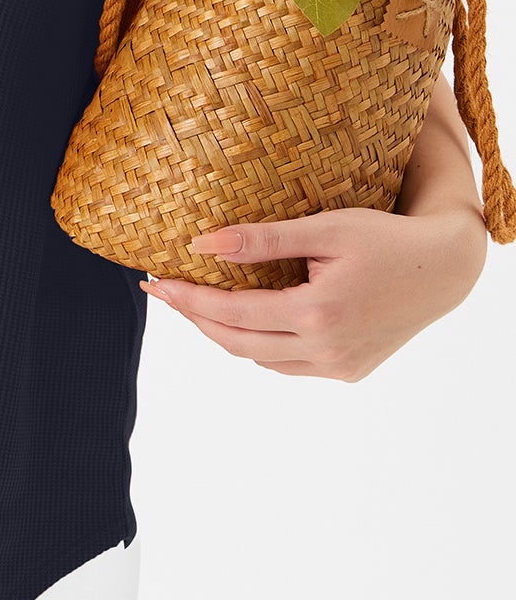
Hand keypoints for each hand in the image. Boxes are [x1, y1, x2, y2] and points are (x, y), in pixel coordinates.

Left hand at [138, 205, 484, 380]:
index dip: (188, 300)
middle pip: (238, 342)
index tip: (154, 283)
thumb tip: (202, 245)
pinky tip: (251, 317)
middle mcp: (326, 349)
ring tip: (200, 301)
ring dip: (227, 333)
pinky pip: (289, 364)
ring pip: (262, 358)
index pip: (231, 312)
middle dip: (196, 318)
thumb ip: (262, 240)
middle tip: (165, 292)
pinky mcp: (350, 371)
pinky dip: (263, 343)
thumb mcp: (324, 228)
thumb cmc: (385, 237)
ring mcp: (340, 366)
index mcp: (317, 313)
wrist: (444, 269)